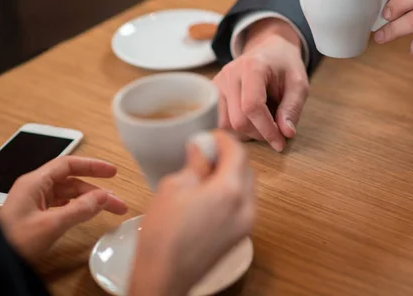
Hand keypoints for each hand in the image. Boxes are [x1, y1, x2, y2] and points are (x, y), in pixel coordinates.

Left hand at [0, 156, 127, 262]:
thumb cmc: (14, 240)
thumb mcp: (51, 224)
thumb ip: (80, 209)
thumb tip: (104, 197)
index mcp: (35, 182)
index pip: (69, 165)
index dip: (93, 166)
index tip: (112, 172)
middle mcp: (35, 188)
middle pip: (72, 182)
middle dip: (97, 190)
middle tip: (117, 202)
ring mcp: (34, 202)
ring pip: (69, 195)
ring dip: (89, 201)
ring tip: (109, 209)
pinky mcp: (35, 216)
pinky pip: (62, 205)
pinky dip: (78, 208)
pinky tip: (88, 214)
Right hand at [129, 131, 254, 295]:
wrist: (165, 276)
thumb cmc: (164, 235)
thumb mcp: (174, 187)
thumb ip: (194, 164)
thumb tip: (200, 149)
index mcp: (230, 190)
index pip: (238, 152)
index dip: (224, 140)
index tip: (211, 136)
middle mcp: (246, 206)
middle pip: (247, 168)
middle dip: (230, 155)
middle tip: (208, 150)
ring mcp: (246, 223)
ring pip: (248, 186)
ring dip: (233, 173)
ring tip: (208, 170)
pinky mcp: (241, 235)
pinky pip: (244, 203)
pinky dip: (233, 191)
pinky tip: (212, 191)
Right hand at [214, 18, 308, 151]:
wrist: (269, 50)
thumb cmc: (284, 67)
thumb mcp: (298, 84)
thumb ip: (293, 108)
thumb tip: (286, 134)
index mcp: (252, 67)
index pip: (252, 106)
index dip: (266, 129)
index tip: (280, 142)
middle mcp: (230, 74)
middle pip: (238, 120)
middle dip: (259, 134)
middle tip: (275, 132)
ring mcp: (217, 83)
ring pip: (225, 124)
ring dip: (246, 133)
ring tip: (262, 123)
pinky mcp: (212, 93)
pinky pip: (219, 121)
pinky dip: (236, 129)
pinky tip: (250, 122)